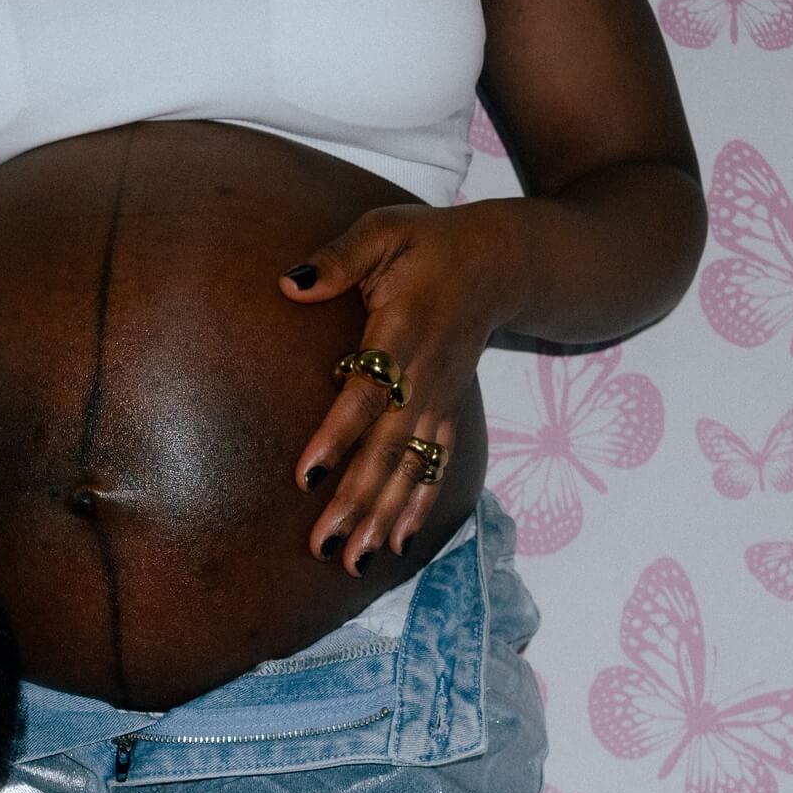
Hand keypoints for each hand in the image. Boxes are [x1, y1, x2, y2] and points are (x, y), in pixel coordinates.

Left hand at [279, 203, 517, 574]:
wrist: (502, 261)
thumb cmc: (429, 244)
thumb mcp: (384, 230)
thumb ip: (339, 258)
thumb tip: (290, 284)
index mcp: (402, 334)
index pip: (366, 394)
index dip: (338, 436)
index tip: (308, 475)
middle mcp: (424, 378)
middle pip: (386, 450)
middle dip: (355, 500)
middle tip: (322, 544)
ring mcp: (439, 402)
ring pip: (409, 470)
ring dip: (381, 518)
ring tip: (353, 563)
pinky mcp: (447, 415)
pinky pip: (434, 469)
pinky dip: (416, 508)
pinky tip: (394, 547)